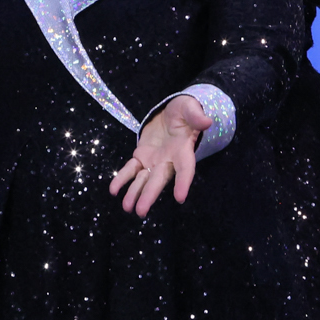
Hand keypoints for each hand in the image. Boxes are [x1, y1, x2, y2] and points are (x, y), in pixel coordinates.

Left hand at [111, 93, 208, 214]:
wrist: (171, 114)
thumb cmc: (184, 112)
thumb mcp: (190, 108)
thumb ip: (196, 115)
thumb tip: (206, 121)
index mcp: (183, 150)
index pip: (185, 168)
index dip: (183, 182)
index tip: (180, 198)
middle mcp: (168, 160)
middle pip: (159, 179)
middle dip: (149, 195)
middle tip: (141, 212)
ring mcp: (154, 161)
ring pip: (144, 179)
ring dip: (135, 193)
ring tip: (127, 208)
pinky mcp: (141, 157)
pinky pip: (130, 170)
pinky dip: (121, 179)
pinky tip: (113, 190)